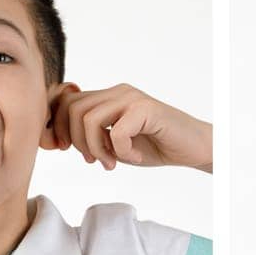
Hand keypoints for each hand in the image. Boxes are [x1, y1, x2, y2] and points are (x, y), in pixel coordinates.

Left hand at [47, 83, 212, 171]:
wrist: (194, 148)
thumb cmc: (158, 147)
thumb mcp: (117, 144)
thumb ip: (94, 137)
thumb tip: (64, 140)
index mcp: (108, 97)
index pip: (67, 102)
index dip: (61, 129)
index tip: (75, 153)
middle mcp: (117, 92)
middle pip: (72, 110)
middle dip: (78, 142)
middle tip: (97, 162)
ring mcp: (131, 98)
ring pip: (89, 119)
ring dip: (97, 149)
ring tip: (114, 162)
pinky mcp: (145, 109)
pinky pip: (117, 132)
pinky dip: (123, 152)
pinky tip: (136, 158)